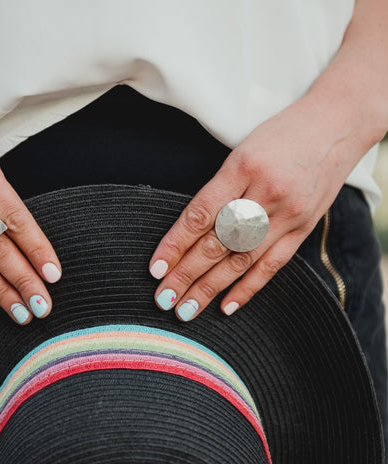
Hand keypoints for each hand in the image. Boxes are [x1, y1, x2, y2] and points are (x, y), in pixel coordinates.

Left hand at [149, 98, 366, 320]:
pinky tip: (226, 307)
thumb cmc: (278, 137)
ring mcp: (288, 214)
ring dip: (210, 289)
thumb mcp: (241, 151)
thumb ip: (218, 190)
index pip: (200, 214)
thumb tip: (186, 235)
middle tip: (163, 299)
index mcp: (243, 167)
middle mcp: (266, 194)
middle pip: (218, 242)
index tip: (155, 269)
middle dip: (186, 275)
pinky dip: (248, 288)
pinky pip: (273, 265)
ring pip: (242, 260)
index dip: (175, 244)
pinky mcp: (304, 229)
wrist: (336, 125)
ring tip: (186, 311)